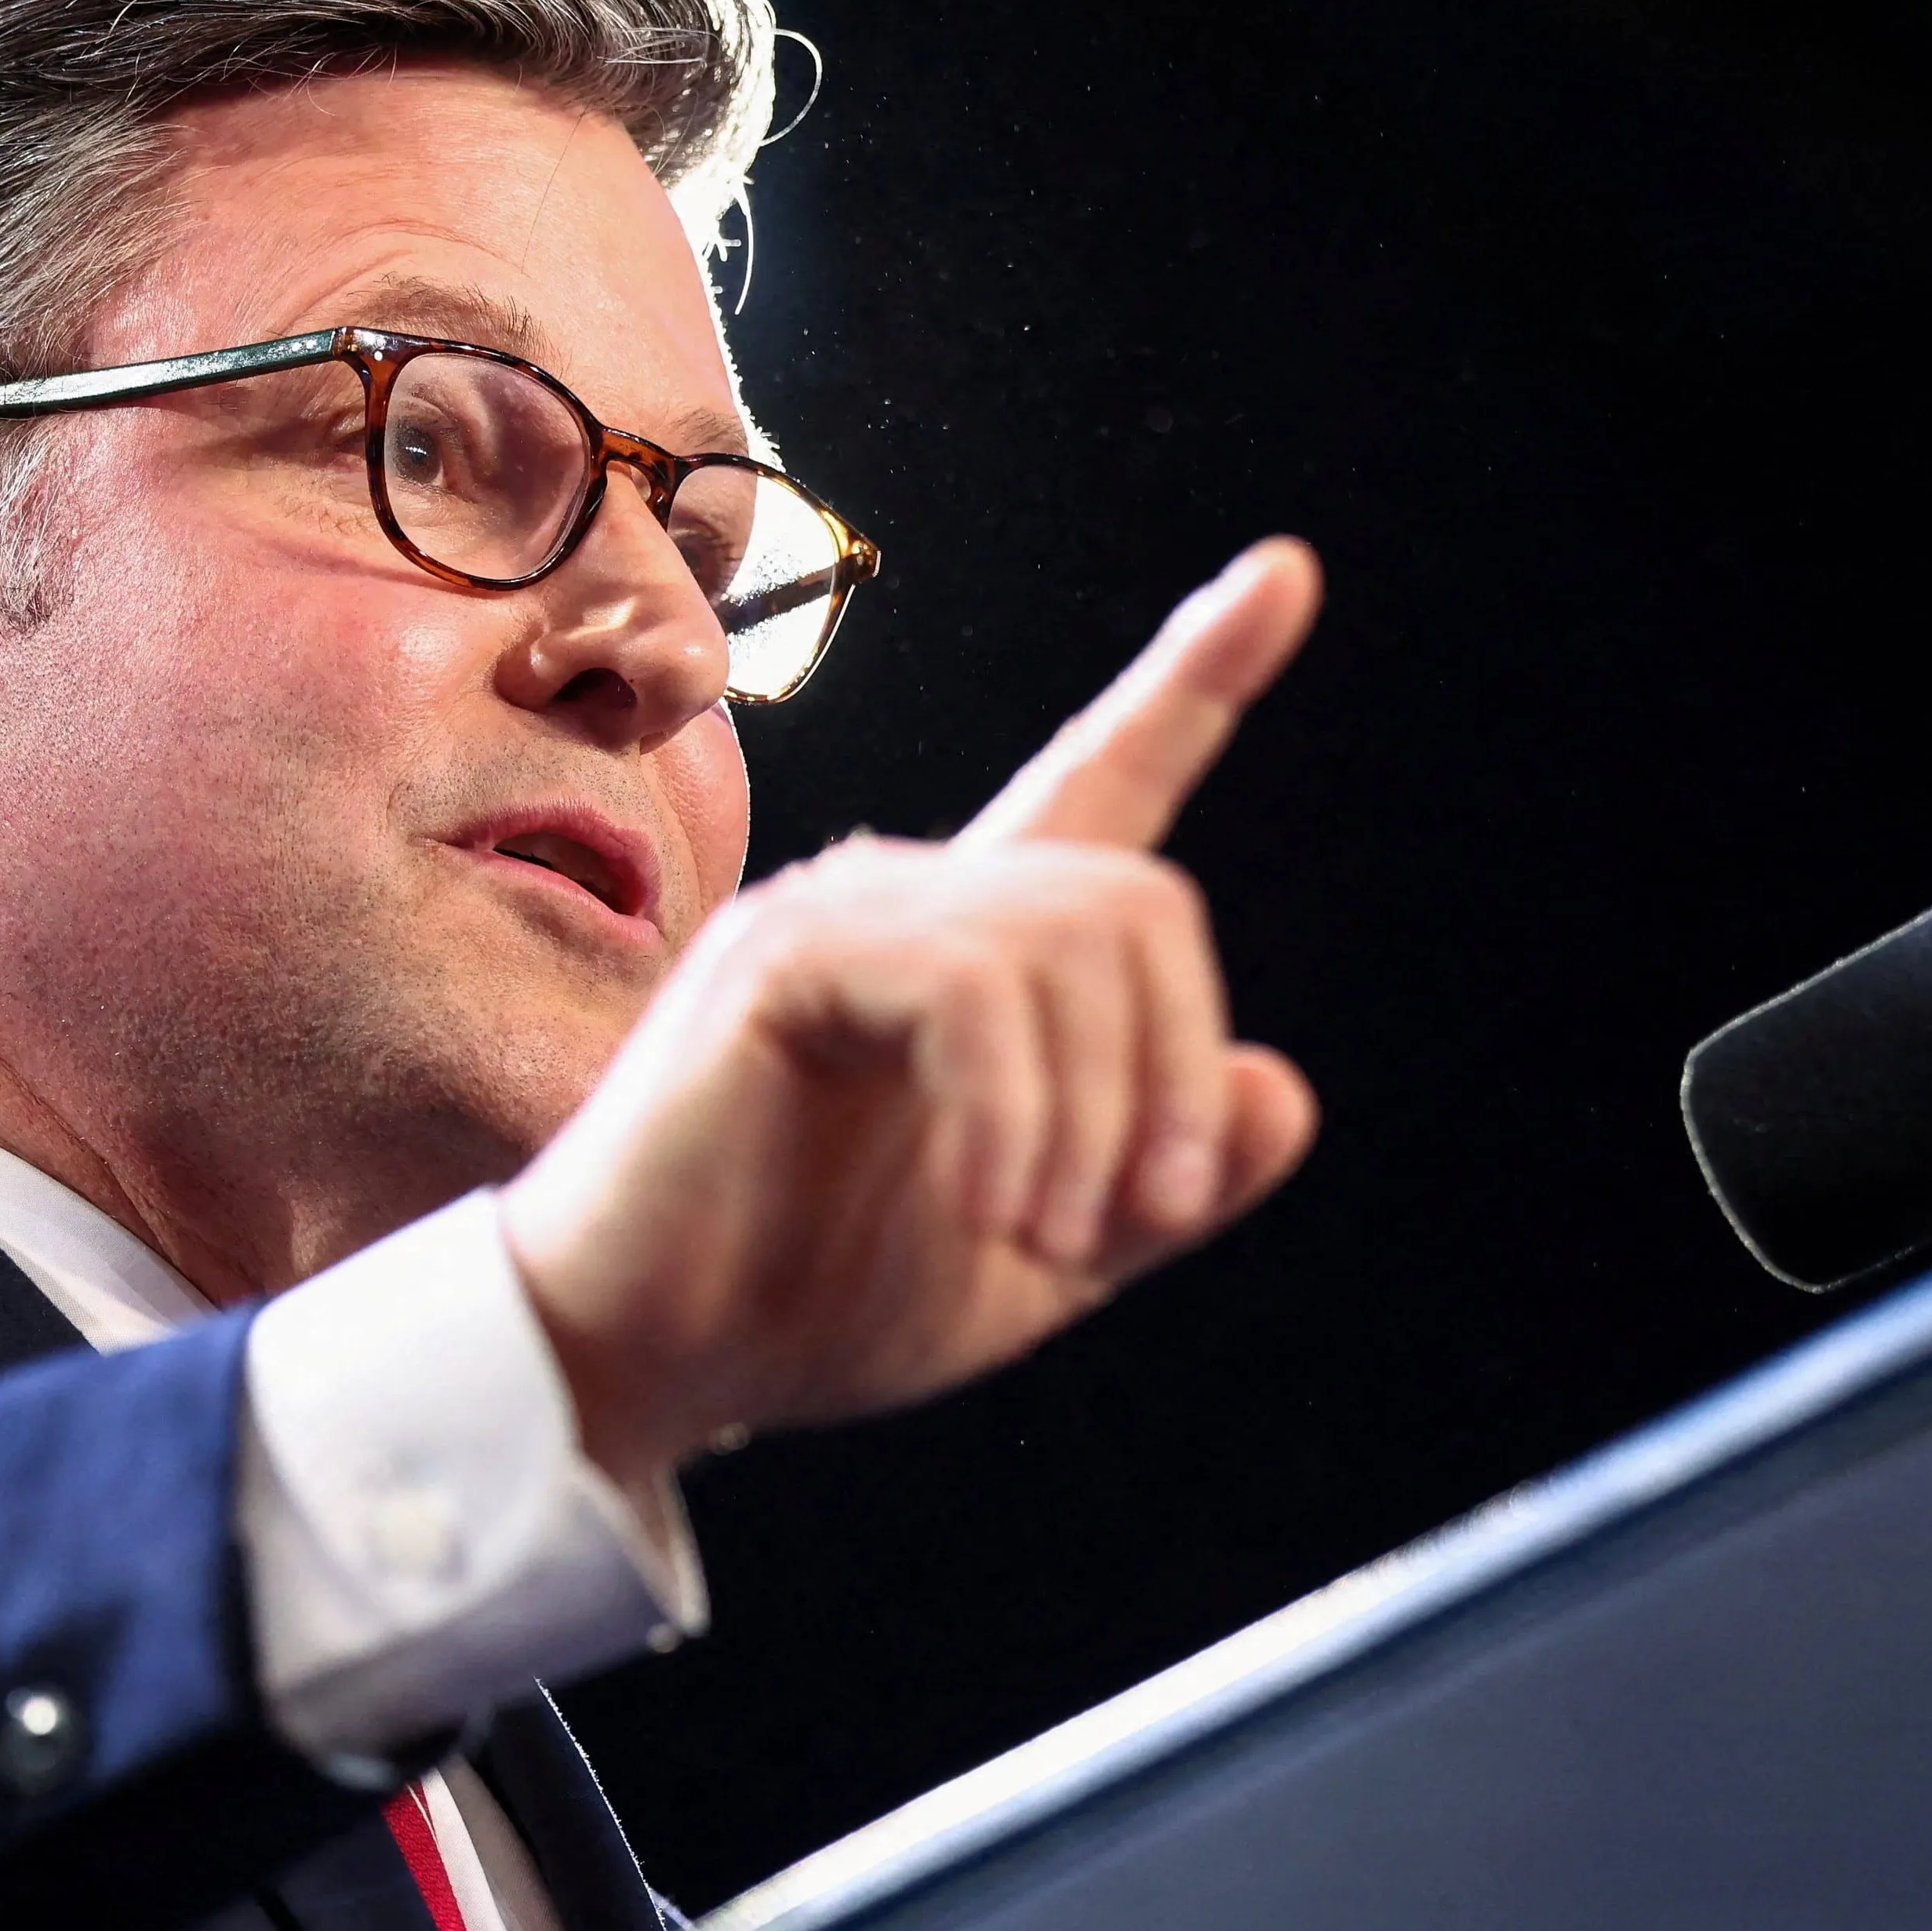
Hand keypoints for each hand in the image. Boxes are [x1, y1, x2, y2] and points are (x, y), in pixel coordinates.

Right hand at [504, 538, 1326, 1484]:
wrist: (644, 1356)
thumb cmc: (812, 1303)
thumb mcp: (1044, 1258)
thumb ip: (1163, 1184)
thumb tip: (1274, 1084)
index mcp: (974, 958)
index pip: (1102, 783)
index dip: (1196, 679)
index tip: (1287, 574)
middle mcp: (904, 900)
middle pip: (1134, 900)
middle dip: (1173, 1070)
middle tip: (1147, 1217)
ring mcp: (833, 916)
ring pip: (1068, 943)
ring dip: (1099, 1117)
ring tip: (1047, 1237)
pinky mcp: (779, 961)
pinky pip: (970, 993)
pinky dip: (1014, 1115)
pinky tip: (991, 1208)